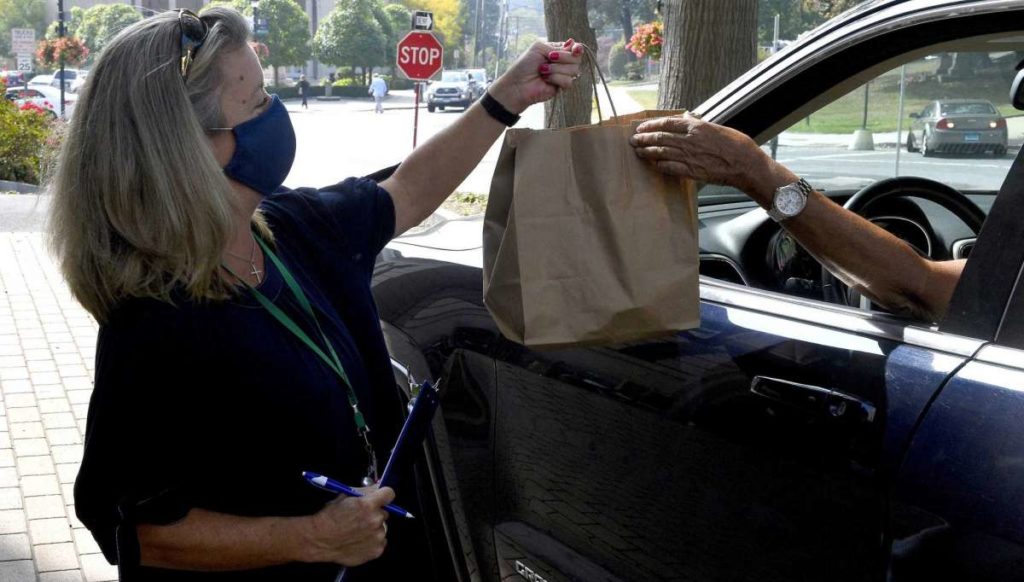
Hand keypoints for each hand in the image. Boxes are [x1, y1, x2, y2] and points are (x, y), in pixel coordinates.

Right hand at [302, 485, 393, 566]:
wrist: (319, 540)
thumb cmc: (328, 518)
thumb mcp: (344, 497)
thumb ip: (363, 493)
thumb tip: (376, 488)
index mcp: (369, 505)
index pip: (389, 494)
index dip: (384, 495)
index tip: (380, 498)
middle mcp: (376, 520)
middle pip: (384, 513)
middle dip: (374, 514)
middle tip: (361, 518)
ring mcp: (378, 537)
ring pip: (382, 528)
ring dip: (373, 529)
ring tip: (357, 532)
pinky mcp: (377, 550)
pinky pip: (381, 542)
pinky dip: (372, 542)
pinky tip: (359, 541)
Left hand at [487, 39, 584, 114]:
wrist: (518, 84)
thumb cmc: (525, 65)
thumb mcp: (539, 48)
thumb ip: (557, 46)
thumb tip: (573, 43)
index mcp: (558, 51)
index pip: (576, 48)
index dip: (577, 48)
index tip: (575, 49)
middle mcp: (562, 62)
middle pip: (577, 58)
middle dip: (563, 57)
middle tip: (549, 58)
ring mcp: (563, 75)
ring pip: (574, 70)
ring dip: (556, 68)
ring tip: (543, 70)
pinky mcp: (562, 87)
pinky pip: (568, 81)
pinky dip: (556, 78)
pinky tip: (545, 79)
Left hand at [630, 114, 794, 202]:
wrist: (745, 163)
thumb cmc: (735, 144)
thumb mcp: (716, 127)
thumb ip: (698, 123)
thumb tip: (686, 117)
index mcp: (696, 127)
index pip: (667, 123)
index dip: (651, 125)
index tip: (641, 127)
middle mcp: (690, 140)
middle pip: (660, 137)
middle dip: (643, 139)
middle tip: (633, 140)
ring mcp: (690, 156)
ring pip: (662, 152)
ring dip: (647, 152)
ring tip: (638, 152)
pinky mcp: (692, 171)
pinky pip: (670, 168)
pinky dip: (660, 165)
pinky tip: (653, 164)